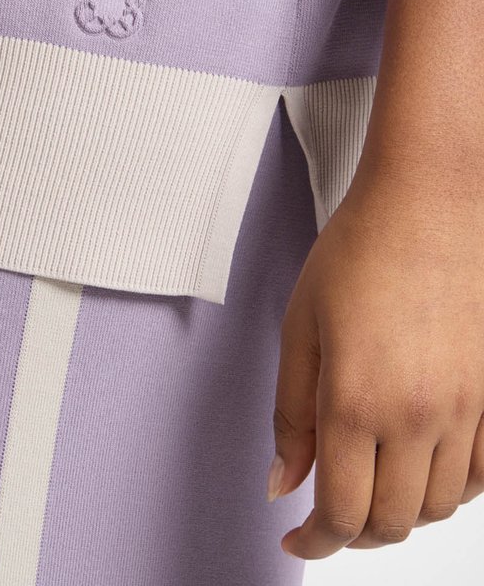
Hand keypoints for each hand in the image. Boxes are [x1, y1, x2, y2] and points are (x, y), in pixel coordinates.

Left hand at [268, 154, 483, 558]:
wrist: (429, 203)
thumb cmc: (359, 251)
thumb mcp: (300, 326)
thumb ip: (291, 413)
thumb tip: (283, 484)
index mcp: (355, 400)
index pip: (339, 513)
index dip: (314, 543)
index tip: (298, 543)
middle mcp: (416, 416)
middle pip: (391, 524)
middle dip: (352, 534)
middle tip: (328, 516)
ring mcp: (466, 409)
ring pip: (438, 508)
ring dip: (401, 513)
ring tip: (372, 485)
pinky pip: (481, 477)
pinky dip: (450, 490)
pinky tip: (422, 467)